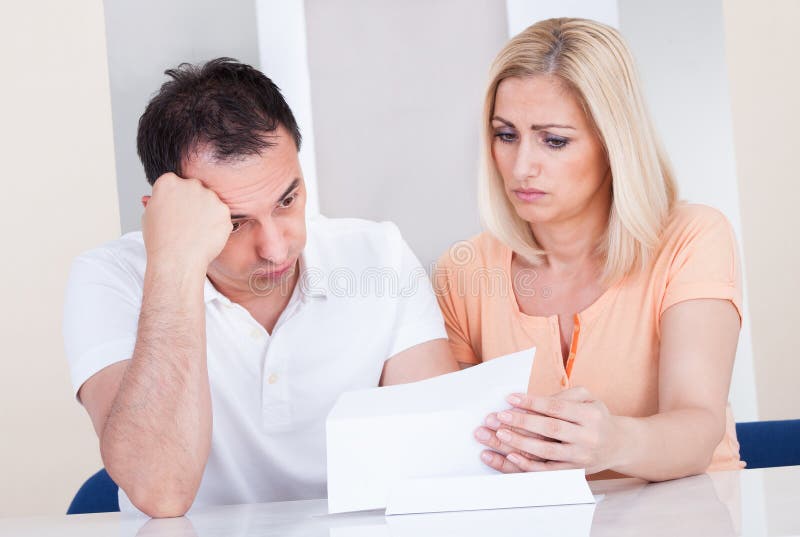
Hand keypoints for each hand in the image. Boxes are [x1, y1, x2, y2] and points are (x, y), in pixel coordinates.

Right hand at [141, 173, 231, 270]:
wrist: (177, 260)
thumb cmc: (160, 242)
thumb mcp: (149, 216)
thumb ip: (157, 202)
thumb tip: (155, 198)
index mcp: (168, 182)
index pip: (175, 183)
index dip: (175, 199)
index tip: (175, 212)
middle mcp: (190, 185)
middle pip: (195, 189)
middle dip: (193, 203)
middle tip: (188, 223)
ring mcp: (209, 197)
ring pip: (210, 202)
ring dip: (206, 213)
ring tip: (195, 232)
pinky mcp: (223, 210)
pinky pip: (221, 215)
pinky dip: (217, 225)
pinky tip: (206, 236)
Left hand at [475, 387, 620, 473]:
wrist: (618, 445)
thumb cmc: (595, 417)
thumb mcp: (587, 399)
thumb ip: (563, 396)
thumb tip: (533, 400)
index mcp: (590, 416)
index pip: (556, 408)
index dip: (532, 403)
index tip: (510, 398)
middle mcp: (587, 438)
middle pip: (549, 430)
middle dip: (521, 423)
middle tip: (498, 417)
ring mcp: (581, 458)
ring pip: (546, 452)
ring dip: (519, 443)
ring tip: (498, 434)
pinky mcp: (573, 473)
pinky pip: (547, 471)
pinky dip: (528, 465)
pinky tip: (510, 457)